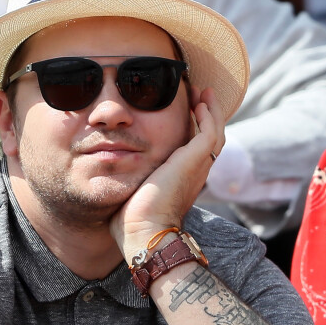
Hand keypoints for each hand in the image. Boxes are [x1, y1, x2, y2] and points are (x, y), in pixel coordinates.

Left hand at [110, 86, 224, 257]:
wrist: (143, 231)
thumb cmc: (132, 221)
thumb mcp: (133, 191)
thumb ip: (131, 177)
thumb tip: (110, 170)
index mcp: (182, 180)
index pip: (194, 151)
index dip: (193, 130)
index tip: (185, 111)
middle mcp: (194, 173)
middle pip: (209, 138)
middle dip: (205, 115)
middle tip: (197, 95)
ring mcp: (198, 168)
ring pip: (215, 132)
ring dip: (210, 110)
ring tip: (201, 92)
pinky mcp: (195, 161)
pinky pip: (210, 132)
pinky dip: (208, 115)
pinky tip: (198, 102)